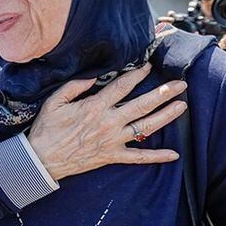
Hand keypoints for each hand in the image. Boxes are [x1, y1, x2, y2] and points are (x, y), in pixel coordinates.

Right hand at [26, 65, 186, 180]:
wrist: (44, 159)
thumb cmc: (48, 128)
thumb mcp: (55, 100)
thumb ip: (75, 85)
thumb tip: (94, 75)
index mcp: (95, 106)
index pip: (122, 87)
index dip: (137, 75)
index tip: (149, 65)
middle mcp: (109, 122)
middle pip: (141, 105)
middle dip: (162, 93)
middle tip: (180, 84)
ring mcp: (113, 141)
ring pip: (145, 128)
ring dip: (165, 117)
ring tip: (182, 107)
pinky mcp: (113, 156)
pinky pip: (138, 158)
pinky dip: (156, 157)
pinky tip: (174, 155)